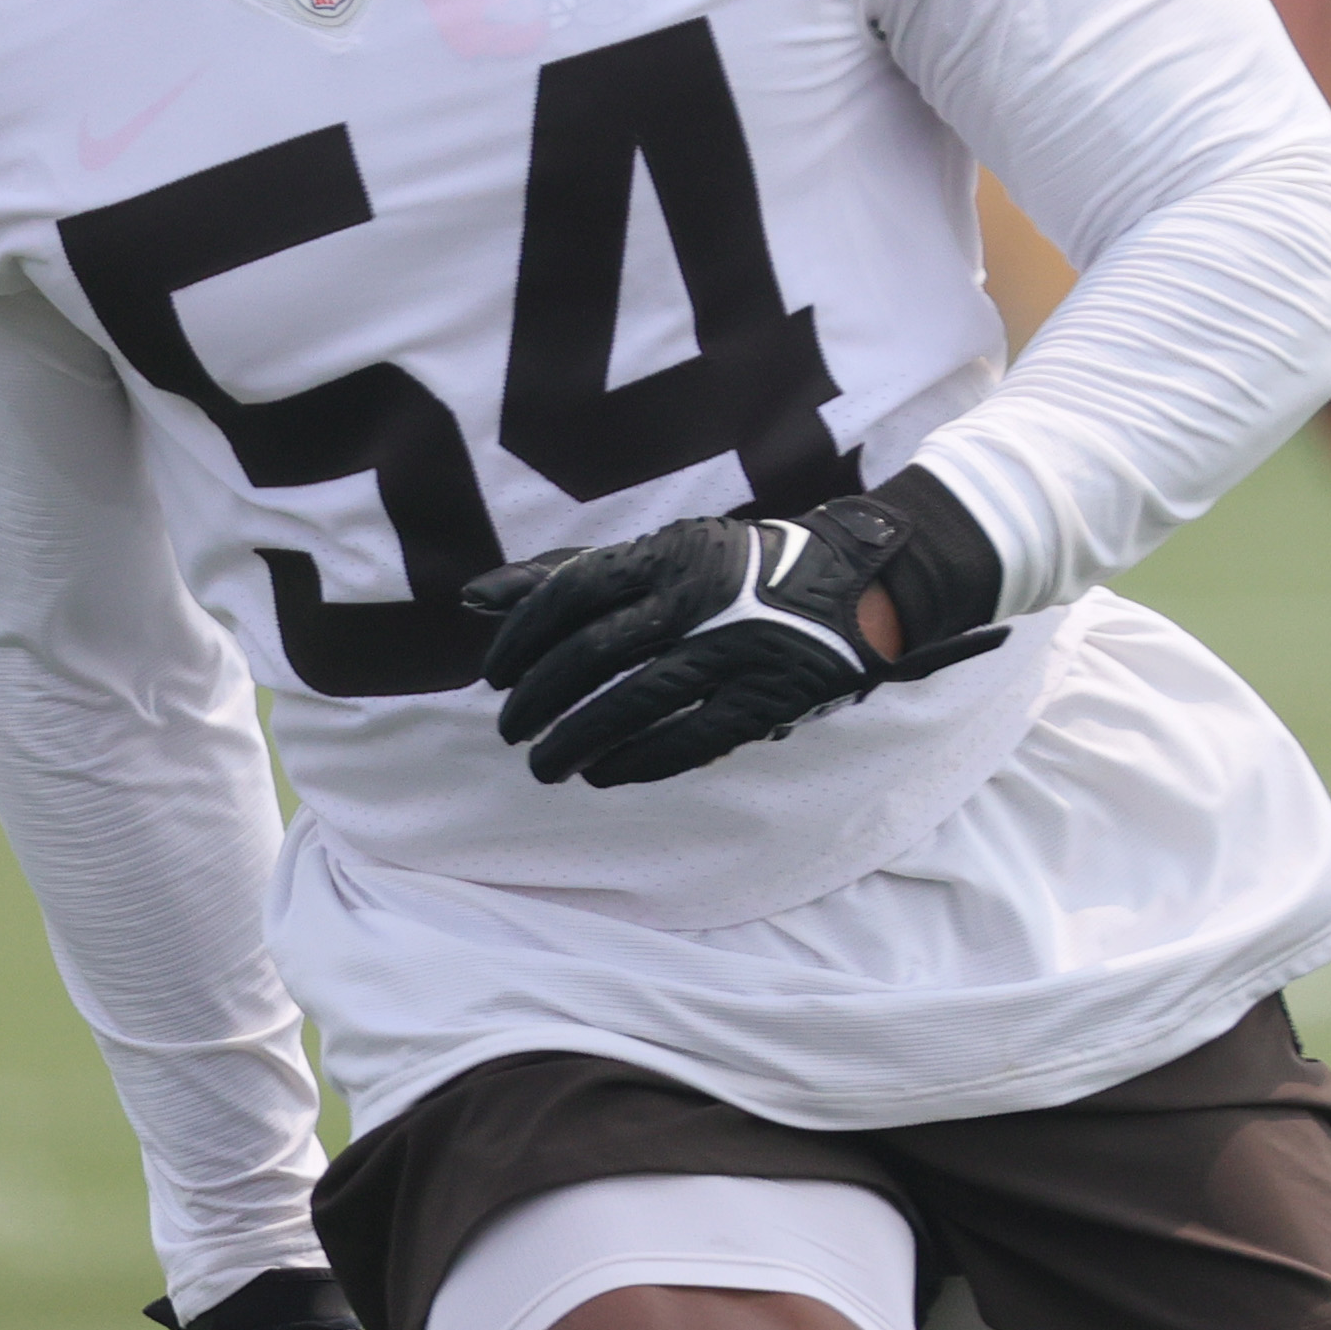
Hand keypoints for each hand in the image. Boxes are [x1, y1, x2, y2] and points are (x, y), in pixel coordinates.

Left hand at [465, 484, 1009, 789]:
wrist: (855, 582)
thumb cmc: (734, 571)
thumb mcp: (658, 556)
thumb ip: (567, 575)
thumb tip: (475, 598)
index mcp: (665, 556)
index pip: (569, 595)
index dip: (523, 639)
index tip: (496, 676)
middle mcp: (696, 598)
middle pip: (593, 655)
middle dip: (540, 700)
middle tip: (511, 730)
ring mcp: (735, 649)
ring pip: (635, 703)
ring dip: (578, 741)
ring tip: (545, 765)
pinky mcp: (768, 697)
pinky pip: (691, 739)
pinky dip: (639, 761)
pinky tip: (604, 774)